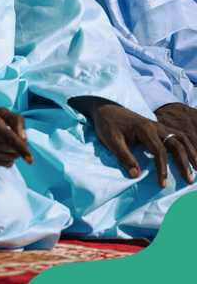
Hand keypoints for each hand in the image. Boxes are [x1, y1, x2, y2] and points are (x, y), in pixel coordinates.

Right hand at [0, 107, 32, 166]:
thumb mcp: (0, 111)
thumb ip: (17, 120)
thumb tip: (25, 139)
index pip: (10, 140)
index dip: (22, 150)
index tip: (30, 160)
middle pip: (14, 150)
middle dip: (20, 145)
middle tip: (14, 136)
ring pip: (12, 158)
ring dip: (15, 152)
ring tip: (6, 142)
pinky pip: (6, 163)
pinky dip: (9, 157)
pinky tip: (2, 149)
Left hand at [76, 98, 194, 186]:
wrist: (105, 109)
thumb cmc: (107, 125)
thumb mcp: (111, 141)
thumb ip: (124, 157)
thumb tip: (136, 175)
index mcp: (144, 129)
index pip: (160, 151)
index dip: (163, 168)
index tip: (163, 184)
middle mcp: (156, 126)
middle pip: (177, 144)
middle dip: (185, 163)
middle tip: (189, 180)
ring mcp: (159, 126)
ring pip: (181, 138)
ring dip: (192, 153)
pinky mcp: (159, 127)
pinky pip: (178, 135)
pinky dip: (188, 146)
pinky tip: (192, 156)